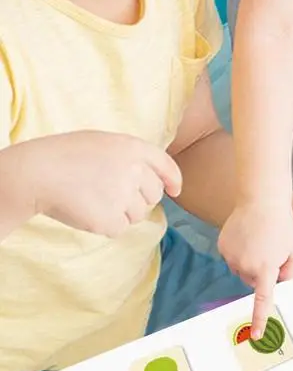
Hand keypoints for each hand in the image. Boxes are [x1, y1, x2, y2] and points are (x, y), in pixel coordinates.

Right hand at [27, 131, 181, 235]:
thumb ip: (130, 156)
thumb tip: (150, 177)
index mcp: (134, 148)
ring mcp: (124, 195)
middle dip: (140, 198)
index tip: (175, 189)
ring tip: (95, 199)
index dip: (173, 180)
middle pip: (154, 194)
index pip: (166, 165)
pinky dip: (106, 225)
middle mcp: (135, 170)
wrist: (39, 173)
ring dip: (122, 212)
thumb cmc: (66, 155)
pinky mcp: (111, 219)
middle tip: (113, 194)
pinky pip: (120, 228)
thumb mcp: (104, 143)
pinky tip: (89, 211)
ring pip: (138, 214)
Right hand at [217, 198, 292, 338]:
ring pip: (241, 269)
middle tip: (272, 248)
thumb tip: (277, 282)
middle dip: (262, 271)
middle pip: (253, 281)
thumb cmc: (283, 224)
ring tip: (261, 239)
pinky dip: (240, 250)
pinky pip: (232, 257)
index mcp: (265, 268)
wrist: (262, 199)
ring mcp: (231, 256)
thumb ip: (290, 272)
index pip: (262, 300)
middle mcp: (245, 265)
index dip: (260, 318)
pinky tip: (249, 234)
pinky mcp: (222, 247)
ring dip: (251, 261)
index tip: (257, 335)